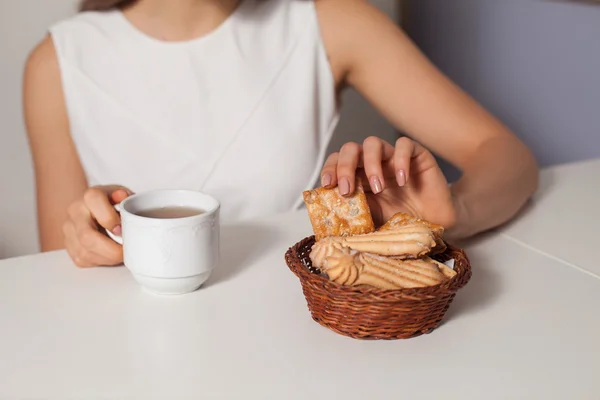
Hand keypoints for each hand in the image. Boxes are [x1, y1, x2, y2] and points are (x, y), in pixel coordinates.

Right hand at [63, 185, 131, 266]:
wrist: (97, 211)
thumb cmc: (114, 204)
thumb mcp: (123, 196)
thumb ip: (124, 196)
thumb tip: (122, 196)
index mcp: (90, 196)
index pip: (94, 202)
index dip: (109, 218)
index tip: (121, 229)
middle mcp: (75, 211)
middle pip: (86, 236)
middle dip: (110, 249)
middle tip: (125, 251)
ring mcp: (69, 229)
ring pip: (85, 251)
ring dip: (108, 257)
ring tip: (121, 254)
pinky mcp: (68, 246)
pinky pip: (84, 259)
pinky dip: (101, 261)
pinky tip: (110, 255)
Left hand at [320, 137, 456, 228]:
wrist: (433, 224)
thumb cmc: (401, 220)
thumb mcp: (371, 219)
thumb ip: (353, 212)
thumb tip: (328, 218)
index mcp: (358, 175)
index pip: (336, 161)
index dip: (330, 169)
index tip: (327, 185)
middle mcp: (373, 162)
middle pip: (350, 149)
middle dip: (344, 167)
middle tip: (347, 189)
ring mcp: (393, 157)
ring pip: (373, 143)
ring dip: (371, 164)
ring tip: (378, 188)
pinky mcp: (417, 155)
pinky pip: (405, 145)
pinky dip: (400, 160)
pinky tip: (402, 180)